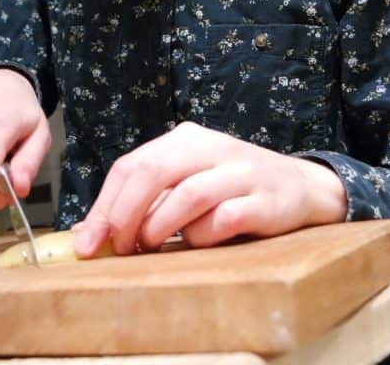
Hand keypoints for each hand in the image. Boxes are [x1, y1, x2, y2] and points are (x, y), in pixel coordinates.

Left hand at [72, 122, 346, 256]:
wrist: (301, 188)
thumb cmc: (231, 189)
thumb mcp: (187, 183)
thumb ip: (146, 200)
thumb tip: (90, 233)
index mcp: (184, 140)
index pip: (131, 166)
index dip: (104, 206)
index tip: (88, 244)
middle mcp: (210, 147)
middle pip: (153, 173)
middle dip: (125, 215)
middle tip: (118, 249)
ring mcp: (240, 171)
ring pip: (188, 194)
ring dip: (161, 227)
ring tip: (153, 247)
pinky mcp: (264, 200)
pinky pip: (224, 218)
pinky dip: (204, 236)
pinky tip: (200, 243)